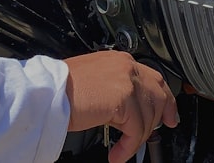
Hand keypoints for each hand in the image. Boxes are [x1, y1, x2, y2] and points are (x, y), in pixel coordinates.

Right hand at [64, 51, 178, 162]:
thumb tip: (126, 109)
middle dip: (163, 115)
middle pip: (158, 93)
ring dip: (137, 139)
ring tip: (122, 150)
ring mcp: (126, 81)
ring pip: (148, 116)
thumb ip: (113, 89)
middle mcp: (125, 66)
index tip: (169, 114)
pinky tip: (118, 155)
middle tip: (160, 131)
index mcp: (118, 61)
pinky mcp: (123, 99)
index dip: (164, 98)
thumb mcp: (93, 81)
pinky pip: (135, 130)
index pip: (152, 77)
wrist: (45, 93)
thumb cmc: (59, 90)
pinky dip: (129, 148)